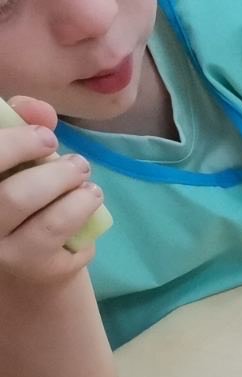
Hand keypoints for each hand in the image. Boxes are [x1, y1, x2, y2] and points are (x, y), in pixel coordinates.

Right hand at [0, 97, 102, 286]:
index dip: (11, 139)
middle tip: (75, 161)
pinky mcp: (24, 263)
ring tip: (85, 178)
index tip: (47, 135)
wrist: (36, 262)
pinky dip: (78, 207)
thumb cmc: (25, 200)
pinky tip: (91, 198)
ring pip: (18, 199)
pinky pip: (51, 227)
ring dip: (62, 181)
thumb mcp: (22, 162)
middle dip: (35, 157)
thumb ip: (24, 127)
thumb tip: (42, 111)